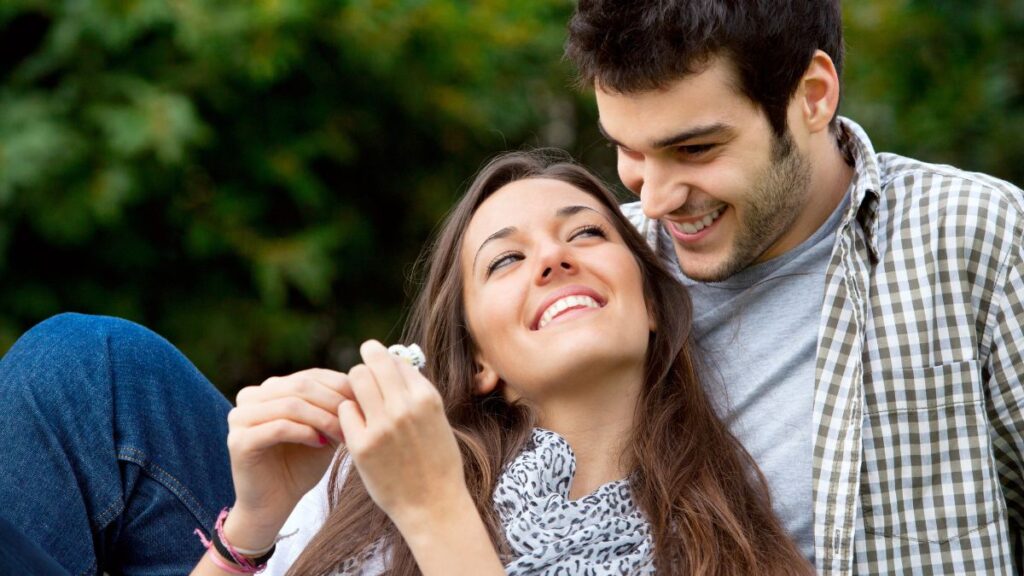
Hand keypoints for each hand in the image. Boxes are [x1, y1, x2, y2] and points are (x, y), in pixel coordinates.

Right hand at [223, 368, 349, 547]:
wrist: (274, 504)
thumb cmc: (301, 465)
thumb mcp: (323, 430)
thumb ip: (335, 407)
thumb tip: (362, 385)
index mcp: (270, 389)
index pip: (311, 376)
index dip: (341, 387)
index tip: (365, 404)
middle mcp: (251, 397)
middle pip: (301, 386)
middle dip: (334, 402)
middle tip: (358, 418)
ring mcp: (240, 417)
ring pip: (291, 405)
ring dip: (323, 418)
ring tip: (343, 433)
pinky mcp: (238, 440)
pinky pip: (278, 427)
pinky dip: (305, 433)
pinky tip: (321, 444)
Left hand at [340, 340, 468, 528]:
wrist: (433, 504)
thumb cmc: (436, 460)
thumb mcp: (436, 418)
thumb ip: (415, 391)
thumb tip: (392, 362)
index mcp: (427, 398)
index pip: (395, 360)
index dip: (385, 365)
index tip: (382, 374)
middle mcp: (405, 407)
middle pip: (372, 361)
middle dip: (366, 368)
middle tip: (364, 382)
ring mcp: (382, 425)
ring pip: (355, 378)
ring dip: (355, 386)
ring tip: (361, 403)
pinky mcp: (361, 445)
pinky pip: (344, 410)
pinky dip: (349, 414)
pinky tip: (358, 427)